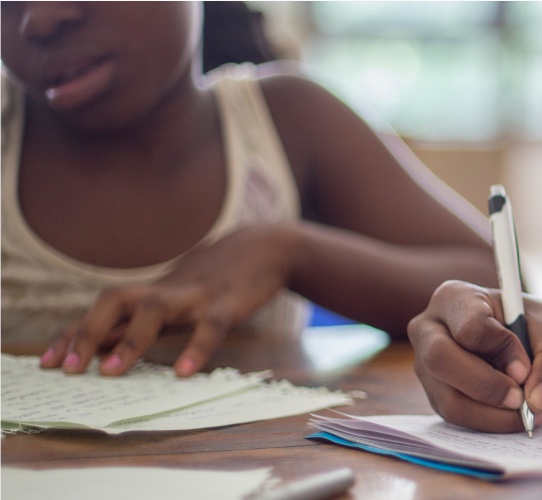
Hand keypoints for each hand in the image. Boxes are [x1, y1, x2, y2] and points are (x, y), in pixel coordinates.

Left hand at [38, 223, 300, 376]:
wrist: (266, 248)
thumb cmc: (217, 279)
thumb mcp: (175, 298)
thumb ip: (142, 321)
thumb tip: (100, 349)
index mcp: (152, 293)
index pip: (101, 312)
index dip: (72, 334)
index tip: (47, 362)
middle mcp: (166, 291)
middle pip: (115, 300)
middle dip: (87, 331)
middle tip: (69, 369)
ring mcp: (196, 295)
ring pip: (156, 309)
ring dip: (130, 340)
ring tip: (111, 372)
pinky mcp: (229, 303)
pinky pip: (211, 326)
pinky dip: (197, 348)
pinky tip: (184, 372)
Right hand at [408, 280, 541, 432]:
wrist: (534, 345)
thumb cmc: (538, 329)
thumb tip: (537, 399)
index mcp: (456, 297)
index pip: (470, 327)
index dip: (502, 350)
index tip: (527, 367)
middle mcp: (430, 329)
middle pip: (440, 360)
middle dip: (487, 387)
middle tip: (522, 401)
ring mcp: (426, 365)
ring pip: (449, 399)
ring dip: (494, 413)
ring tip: (529, 411)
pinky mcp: (436, 394)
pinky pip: (457, 417)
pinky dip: (491, 422)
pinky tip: (515, 415)